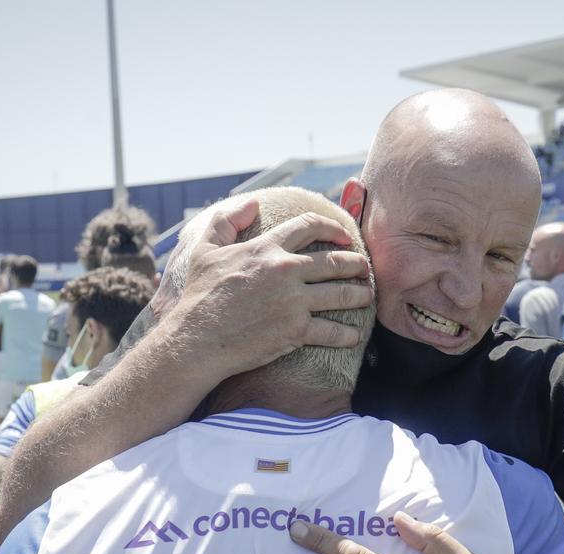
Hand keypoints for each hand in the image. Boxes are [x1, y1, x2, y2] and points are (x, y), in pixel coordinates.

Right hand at [164, 200, 373, 379]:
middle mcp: (285, 270)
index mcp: (266, 248)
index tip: (346, 235)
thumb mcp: (205, 249)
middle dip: (356, 263)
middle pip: (336, 260)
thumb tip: (253, 204)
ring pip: (342, 294)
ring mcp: (294, 301)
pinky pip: (333, 331)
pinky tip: (354, 336)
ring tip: (366, 296)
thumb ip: (226, 221)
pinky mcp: (297, 331)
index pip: (309, 226)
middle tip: (364, 267)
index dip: (333, 227)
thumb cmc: (199, 296)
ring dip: (360, 295)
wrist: (197, 339)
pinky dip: (348, 334)